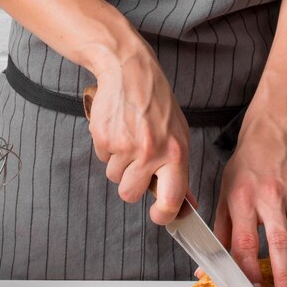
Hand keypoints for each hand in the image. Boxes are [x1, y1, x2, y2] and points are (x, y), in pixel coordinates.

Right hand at [87, 40, 192, 224]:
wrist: (130, 71)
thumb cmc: (158, 104)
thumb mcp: (179, 135)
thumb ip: (179, 170)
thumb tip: (185, 204)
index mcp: (176, 154)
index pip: (171, 199)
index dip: (163, 215)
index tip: (158, 215)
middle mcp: (151, 153)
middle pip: (129, 194)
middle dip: (129, 185)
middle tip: (135, 166)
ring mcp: (125, 146)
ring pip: (113, 177)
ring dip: (118, 164)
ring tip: (128, 139)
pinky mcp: (104, 138)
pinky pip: (101, 159)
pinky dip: (107, 149)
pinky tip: (118, 129)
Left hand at [211, 114, 286, 286]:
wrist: (270, 139)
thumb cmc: (243, 172)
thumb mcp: (223, 198)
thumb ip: (220, 236)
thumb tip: (207, 271)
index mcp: (242, 199)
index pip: (245, 240)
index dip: (249, 268)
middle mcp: (270, 197)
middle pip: (280, 240)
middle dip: (285, 275)